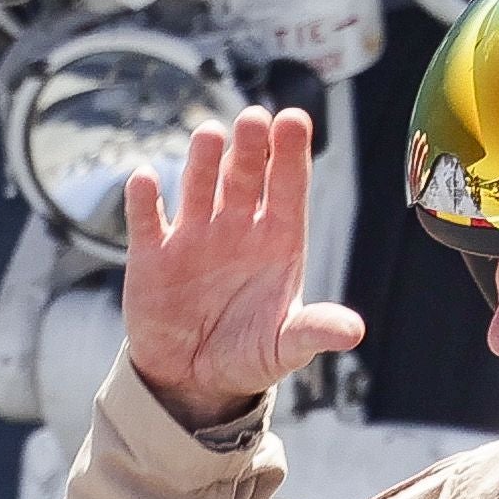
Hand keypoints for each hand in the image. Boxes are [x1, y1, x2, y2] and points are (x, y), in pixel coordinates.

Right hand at [121, 106, 364, 428]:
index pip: (288, 188)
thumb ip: (314, 331)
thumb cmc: (250, 354)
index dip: (290, 154)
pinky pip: (147, 220)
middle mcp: (237, 228)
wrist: (194, 380)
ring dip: (202, 160)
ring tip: (210, 135)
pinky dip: (144, 199)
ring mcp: (193, 236)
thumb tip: (354, 332)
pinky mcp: (152, 256)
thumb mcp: (286, 348)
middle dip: (249, 147)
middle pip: (244, 176)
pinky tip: (145, 179)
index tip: (293, 120)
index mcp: (278, 241)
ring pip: (198, 186)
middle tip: (254, 118)